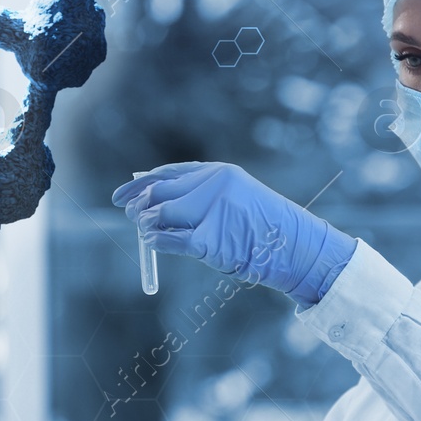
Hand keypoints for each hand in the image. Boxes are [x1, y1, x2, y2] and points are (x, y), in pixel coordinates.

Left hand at [112, 162, 355, 305]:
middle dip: (140, 205)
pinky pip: (172, 239)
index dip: (141, 184)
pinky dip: (157, 241)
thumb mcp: (234, 202)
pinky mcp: (212, 238)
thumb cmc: (265, 229)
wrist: (297, 247)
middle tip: (131, 216)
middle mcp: (215, 185)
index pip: (168, 173)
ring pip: (162, 213)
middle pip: (160, 192)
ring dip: (148, 224)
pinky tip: (152, 242)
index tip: (123, 194)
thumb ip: (200, 198)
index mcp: (219, 172)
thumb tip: (153, 205)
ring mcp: (213, 210)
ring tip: (147, 231)